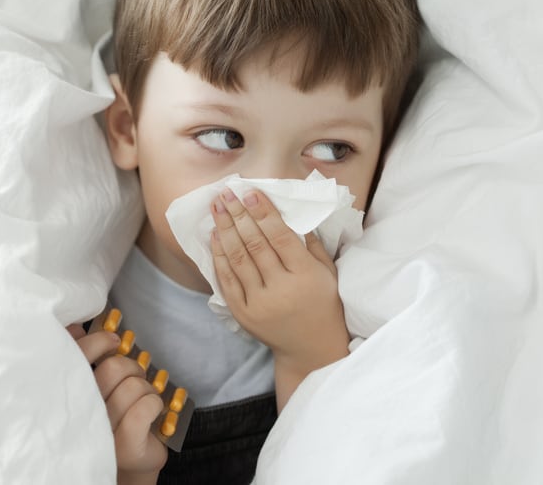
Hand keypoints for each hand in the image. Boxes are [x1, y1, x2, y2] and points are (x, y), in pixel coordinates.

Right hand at [68, 324, 166, 483]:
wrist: (128, 465)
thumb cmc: (113, 419)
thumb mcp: (97, 387)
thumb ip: (84, 358)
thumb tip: (75, 327)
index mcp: (73, 396)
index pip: (78, 357)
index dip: (98, 340)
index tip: (113, 340)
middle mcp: (83, 415)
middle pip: (113, 369)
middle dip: (132, 367)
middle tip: (135, 377)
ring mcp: (104, 433)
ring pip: (133, 386)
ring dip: (146, 388)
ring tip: (142, 398)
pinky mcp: (127, 447)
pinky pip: (146, 407)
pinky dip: (155, 403)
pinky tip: (153, 411)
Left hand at [209, 189, 349, 409]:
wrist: (311, 349)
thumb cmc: (324, 304)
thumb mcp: (327, 273)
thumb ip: (312, 244)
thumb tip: (290, 214)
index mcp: (305, 276)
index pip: (280, 237)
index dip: (263, 213)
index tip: (250, 192)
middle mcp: (281, 289)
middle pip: (255, 245)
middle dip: (239, 215)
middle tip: (227, 193)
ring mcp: (259, 303)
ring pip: (238, 259)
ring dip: (225, 230)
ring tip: (216, 207)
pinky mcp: (244, 313)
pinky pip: (227, 280)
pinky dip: (219, 256)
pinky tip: (214, 236)